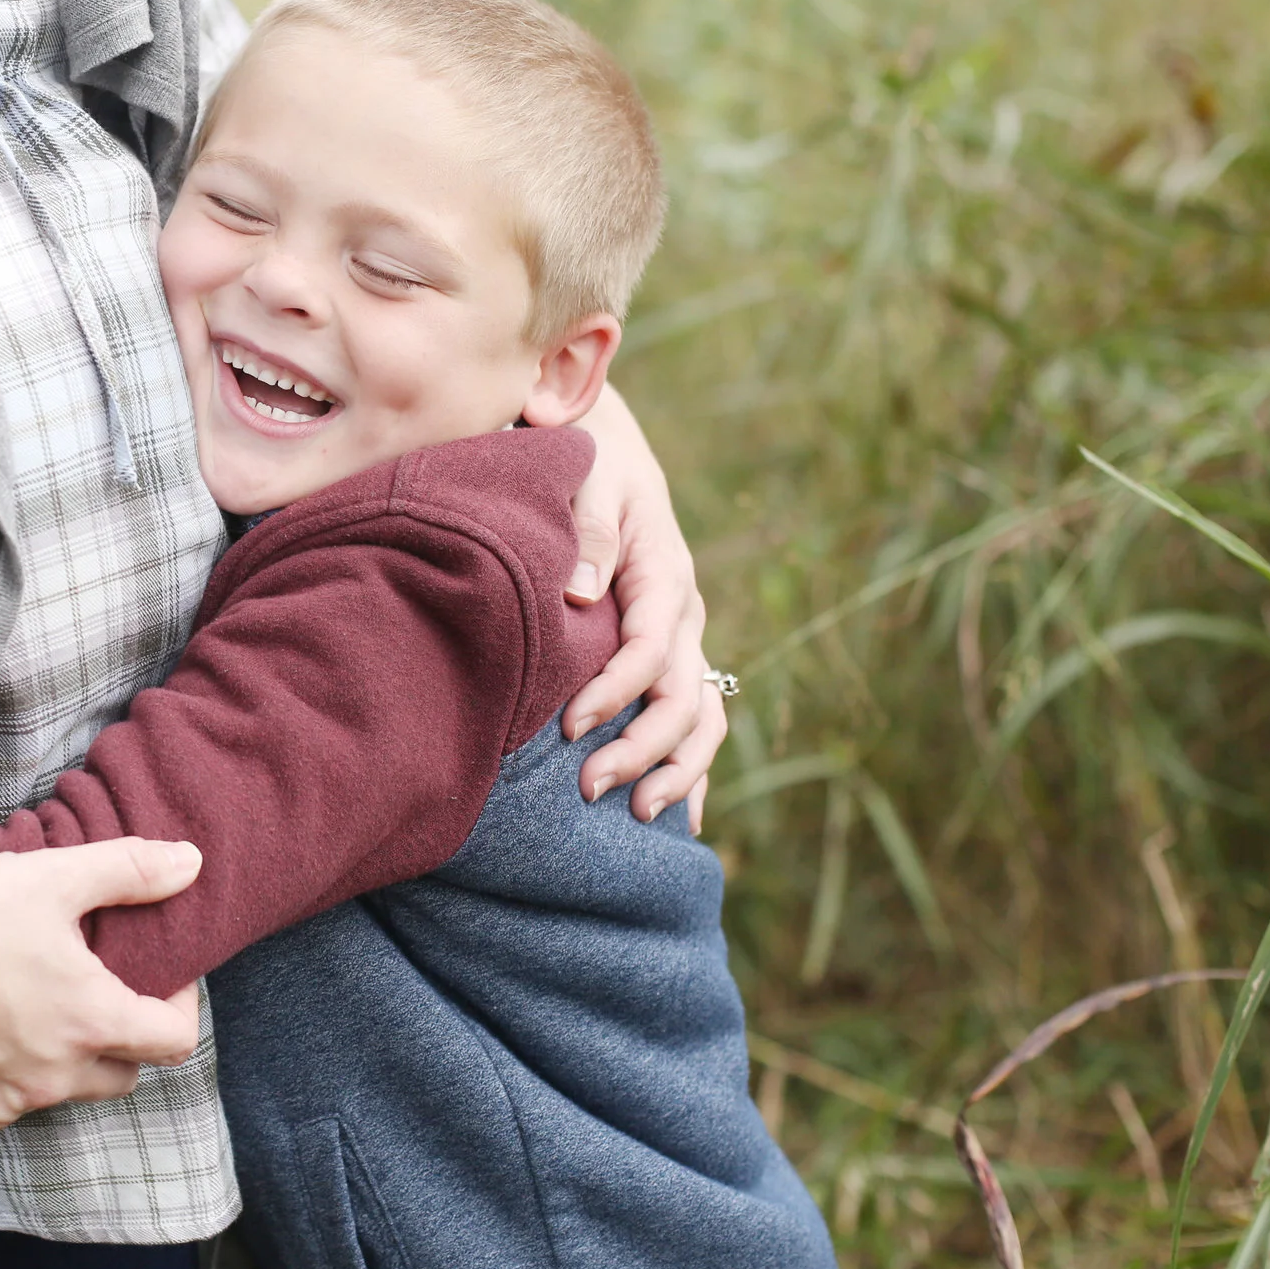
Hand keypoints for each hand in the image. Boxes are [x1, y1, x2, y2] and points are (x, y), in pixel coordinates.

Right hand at [0, 840, 205, 1141]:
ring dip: (51, 1059)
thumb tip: (191, 864)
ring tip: (18, 1002)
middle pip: (118, 1077)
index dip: (178, 1007)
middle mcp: (50, 1080)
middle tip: (91, 989)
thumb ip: (128, 871)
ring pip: (49, 1093)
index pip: (173, 1041)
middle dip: (119, 1038)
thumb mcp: (49, 877)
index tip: (161, 978)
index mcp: (88, 1022)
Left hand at [565, 389, 727, 830]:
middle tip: (591, 789)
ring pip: (701, 717)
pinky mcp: (671, 654)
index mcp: (664, 575)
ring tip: (638, 815)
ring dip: (676, 771)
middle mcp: (682, 614)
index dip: (614, 694)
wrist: (606, 449)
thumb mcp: (587, 478)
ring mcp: (683, 639)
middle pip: (681, 697)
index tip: (568, 728)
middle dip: (643, 750)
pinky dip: (691, 768)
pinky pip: (696, 718)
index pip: (649, 650)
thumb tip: (579, 593)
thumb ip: (585, 530)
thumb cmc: (588, 463)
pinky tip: (681, 819)